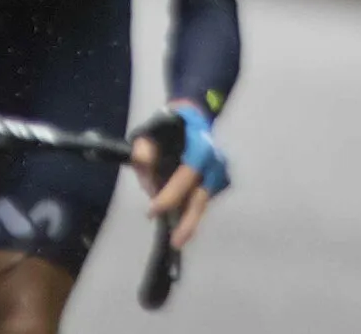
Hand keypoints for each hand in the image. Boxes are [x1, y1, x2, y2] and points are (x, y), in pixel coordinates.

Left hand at [133, 103, 227, 248]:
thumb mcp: (150, 130)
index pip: (187, 176)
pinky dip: (189, 213)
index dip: (170, 195)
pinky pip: (201, 202)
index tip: (152, 211)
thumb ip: (144, 146)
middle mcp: (214, 163)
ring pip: (202, 204)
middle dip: (188, 222)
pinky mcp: (218, 184)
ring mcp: (219, 174)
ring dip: (188, 220)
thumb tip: (141, 161)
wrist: (190, 118)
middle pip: (201, 197)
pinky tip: (179, 225)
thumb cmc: (167, 126)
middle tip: (175, 242)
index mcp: (200, 147)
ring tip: (176, 239)